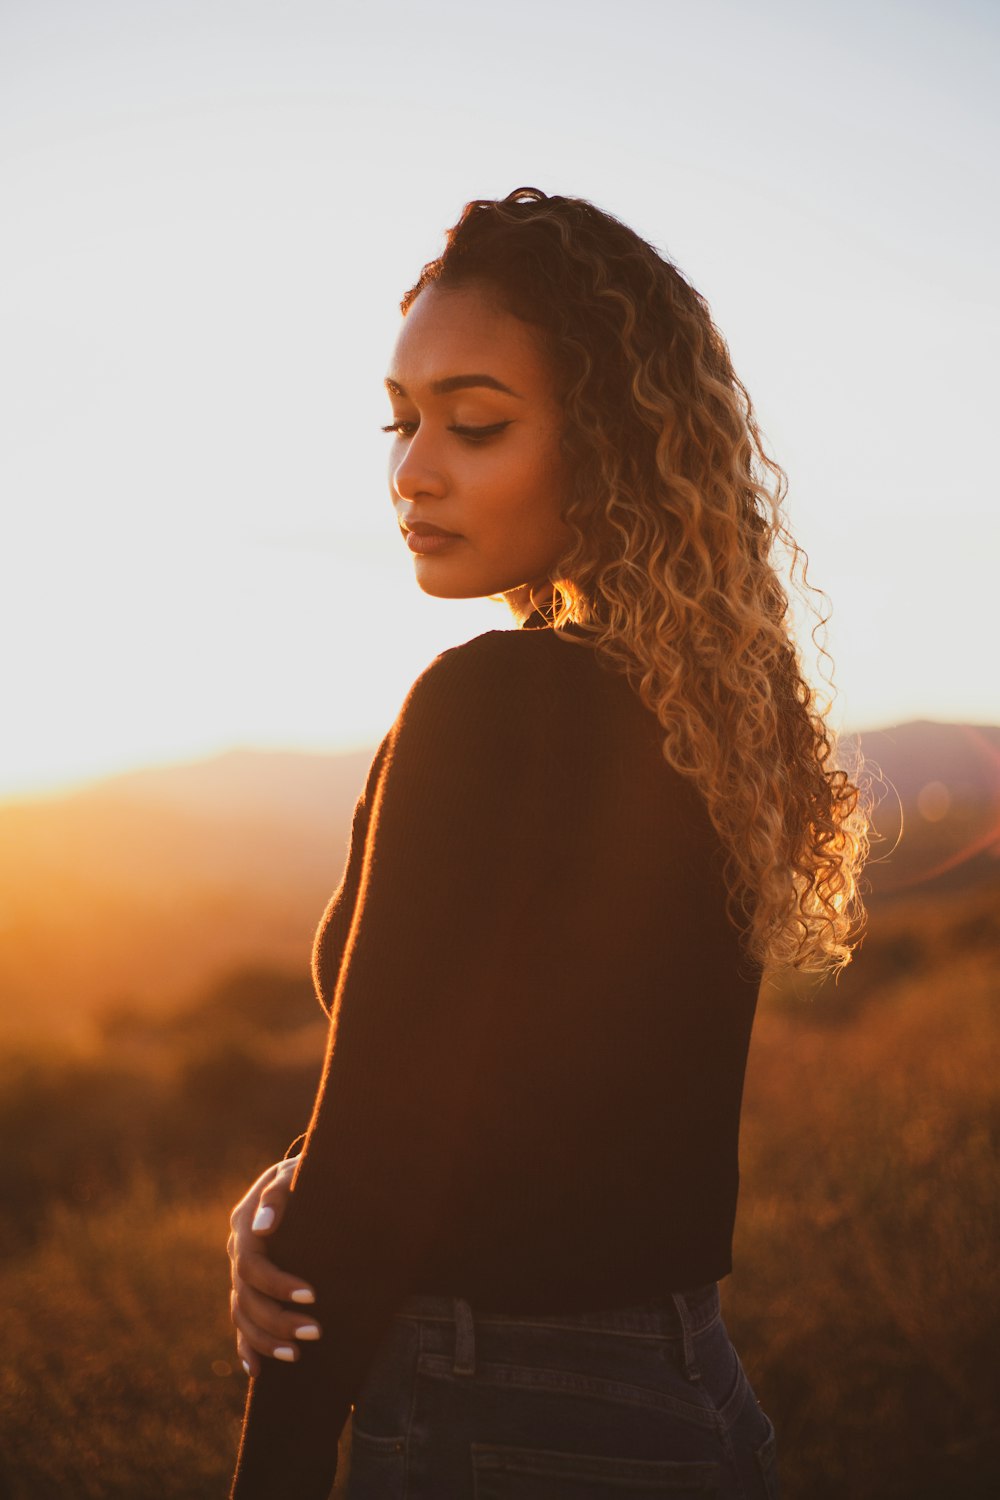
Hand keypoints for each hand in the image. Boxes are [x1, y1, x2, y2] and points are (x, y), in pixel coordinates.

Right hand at [228, 1156, 321, 1376]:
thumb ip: (278, 1193)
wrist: (303, 1177)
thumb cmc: (305, 1174)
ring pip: (242, 1315)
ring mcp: (239, 1272)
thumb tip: (263, 1226)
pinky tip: (258, 1370)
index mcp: (244, 1224)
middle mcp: (237, 1251)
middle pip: (246, 1298)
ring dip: (266, 1340)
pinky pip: (240, 1322)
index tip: (311, 1295)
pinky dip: (247, 1347)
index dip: (277, 1284)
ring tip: (297, 1356)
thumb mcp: (295, 1173)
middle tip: (316, 1332)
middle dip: (278, 1320)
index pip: (251, 1265)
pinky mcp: (248, 1286)